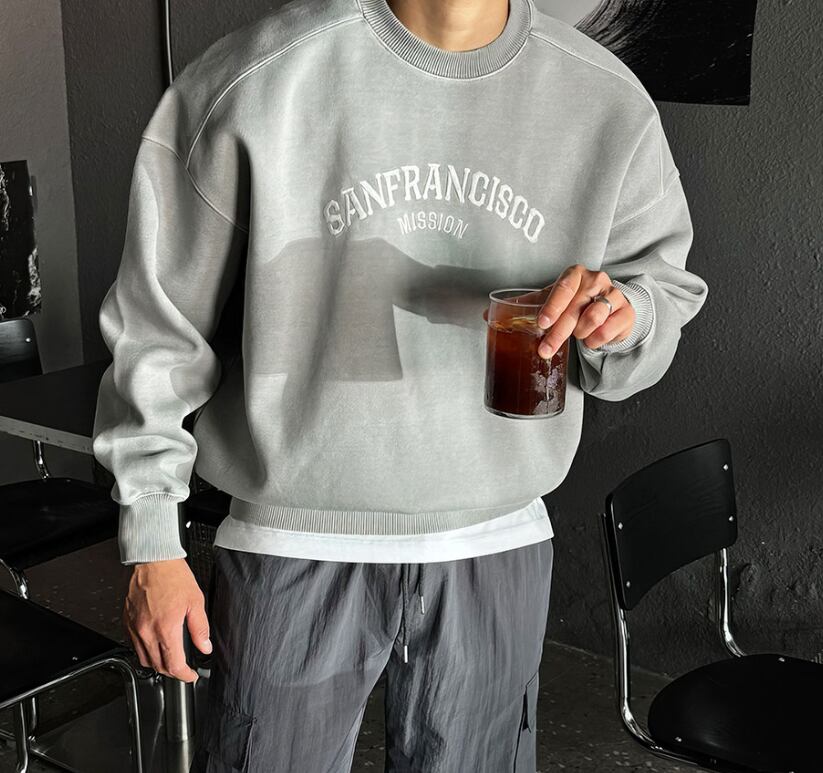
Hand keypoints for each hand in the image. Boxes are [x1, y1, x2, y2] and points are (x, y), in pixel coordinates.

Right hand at [123, 558, 211, 682]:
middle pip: (158, 666)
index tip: (190, 675)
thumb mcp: (195, 601)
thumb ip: (200, 628)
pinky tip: (155, 643)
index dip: (184, 675)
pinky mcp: (127, 622)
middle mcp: (147, 632)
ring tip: (170, 658)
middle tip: (183, 667)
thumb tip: (204, 647)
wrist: (153, 561)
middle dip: (172, 671)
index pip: (174, 665)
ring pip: (144, 659)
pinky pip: (134, 645)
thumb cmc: (173, 577)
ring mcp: (134, 628)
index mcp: (166, 629)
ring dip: (157, 664)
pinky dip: (145, 650)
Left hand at [481, 265, 634, 358]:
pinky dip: (598, 339)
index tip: (541, 323)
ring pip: (595, 317)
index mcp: (574, 274)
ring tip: (577, 337)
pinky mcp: (626, 312)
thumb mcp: (550, 300)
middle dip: (558, 332)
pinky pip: (611, 329)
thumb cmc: (575, 302)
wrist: (609, 307)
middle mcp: (596, 280)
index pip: (562, 287)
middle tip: (545, 350)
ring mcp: (614, 295)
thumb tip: (488, 315)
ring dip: (581, 333)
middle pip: (575, 308)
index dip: (552, 305)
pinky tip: (591, 341)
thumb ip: (524, 306)